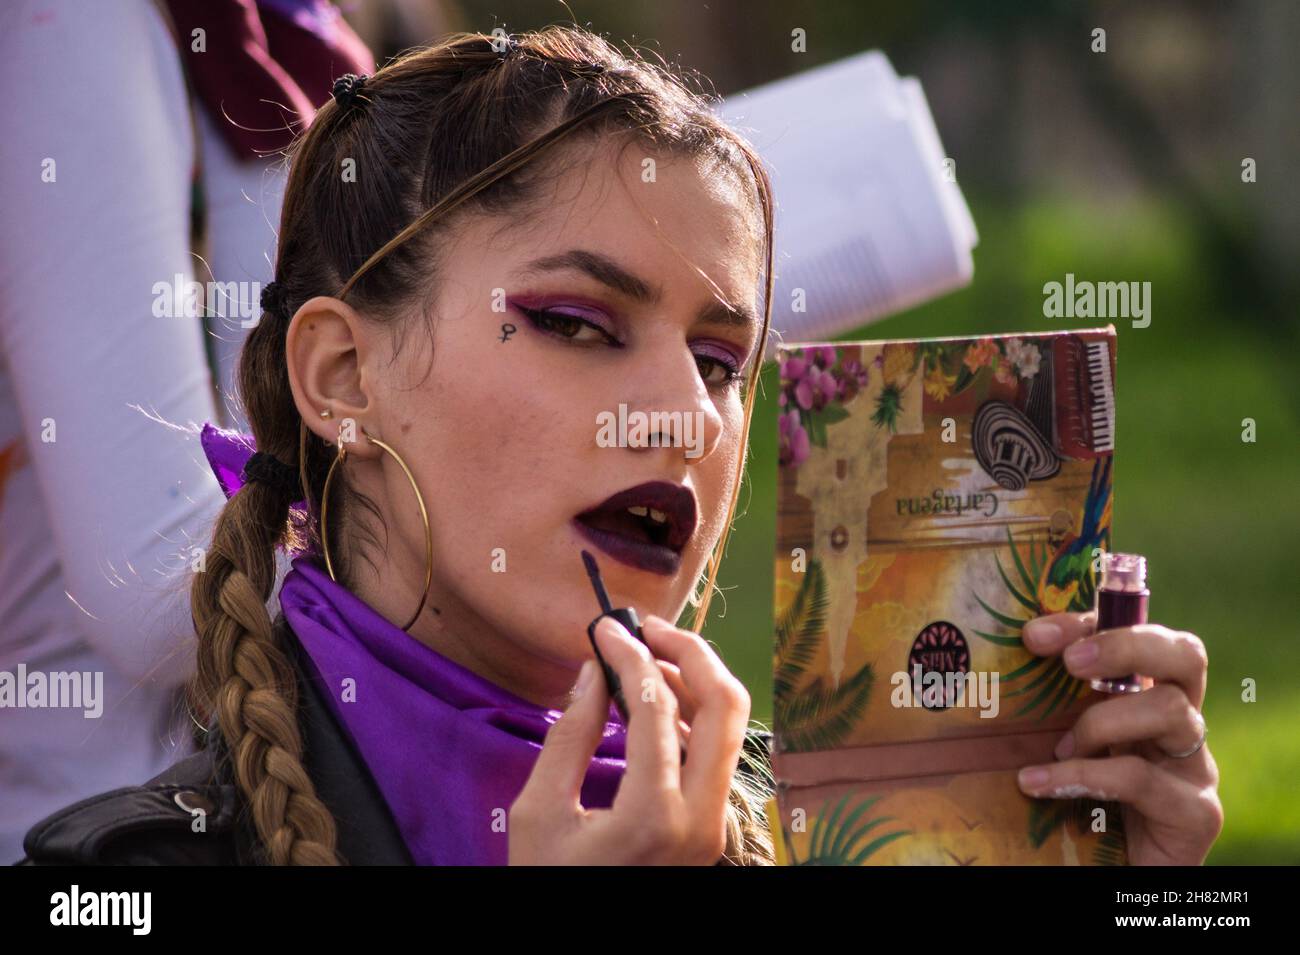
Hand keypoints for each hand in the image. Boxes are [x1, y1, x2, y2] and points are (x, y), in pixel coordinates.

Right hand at [508, 613, 750, 863]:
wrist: (581, 945)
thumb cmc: (548, 884)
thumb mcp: (539, 812)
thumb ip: (570, 735)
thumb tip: (595, 668)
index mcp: (652, 815)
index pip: (654, 704)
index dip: (629, 654)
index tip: (602, 629)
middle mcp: (700, 819)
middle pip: (725, 704)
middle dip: (690, 652)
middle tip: (646, 630)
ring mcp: (714, 826)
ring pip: (731, 727)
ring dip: (696, 680)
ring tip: (648, 658)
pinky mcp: (712, 830)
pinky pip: (717, 755)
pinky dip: (695, 716)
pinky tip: (657, 703)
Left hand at [1016, 610, 1222, 864]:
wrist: (1115, 873)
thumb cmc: (1080, 802)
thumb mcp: (1060, 742)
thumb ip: (1047, 707)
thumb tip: (979, 665)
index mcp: (1152, 696)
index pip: (1142, 632)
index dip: (1094, 623)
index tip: (1034, 634)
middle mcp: (1183, 723)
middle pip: (1186, 654)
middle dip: (1125, 646)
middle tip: (1071, 663)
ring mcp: (1196, 766)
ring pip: (1170, 711)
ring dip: (1102, 723)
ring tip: (1058, 748)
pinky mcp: (1195, 813)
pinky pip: (1141, 778)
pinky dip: (1083, 777)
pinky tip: (1037, 784)